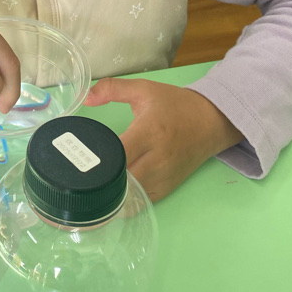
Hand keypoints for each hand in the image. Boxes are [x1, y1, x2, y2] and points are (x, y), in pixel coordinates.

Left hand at [84, 79, 243, 201]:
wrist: (211, 121)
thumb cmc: (175, 105)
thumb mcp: (144, 89)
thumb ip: (112, 89)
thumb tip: (85, 99)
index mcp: (149, 132)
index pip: (119, 154)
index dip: (99, 159)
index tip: (80, 156)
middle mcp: (157, 159)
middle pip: (122, 180)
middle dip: (101, 180)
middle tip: (81, 173)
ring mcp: (164, 177)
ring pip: (131, 196)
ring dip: (111, 193)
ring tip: (92, 184)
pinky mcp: (168, 188)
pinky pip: (142, 203)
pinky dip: (126, 201)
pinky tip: (111, 194)